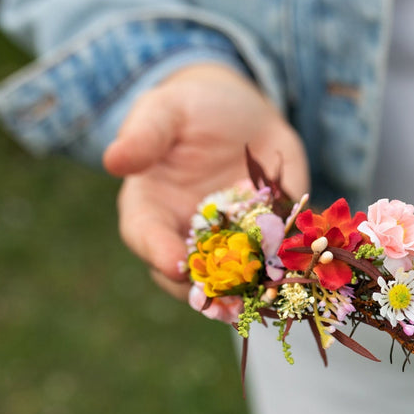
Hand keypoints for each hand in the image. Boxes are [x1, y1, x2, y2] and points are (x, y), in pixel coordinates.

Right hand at [103, 63, 308, 299]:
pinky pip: (275, 263)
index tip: (173, 265)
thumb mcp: (166, 110)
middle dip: (205, 290)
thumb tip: (114, 160)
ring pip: (232, 280)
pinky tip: (299, 282)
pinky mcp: (268, 241)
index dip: (157, 253)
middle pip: (187, 274)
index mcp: (150, 208)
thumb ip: (146, 136)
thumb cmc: (190, 108)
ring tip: (261, 305)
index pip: (145, 237)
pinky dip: (286, 275)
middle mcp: (186, 237)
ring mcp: (229, 245)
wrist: (242, 111)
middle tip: (223, 301)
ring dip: (247, 295)